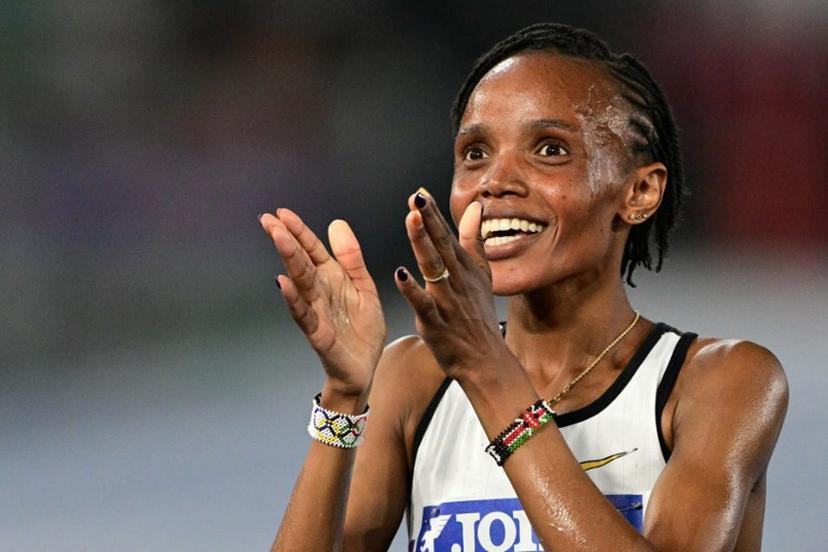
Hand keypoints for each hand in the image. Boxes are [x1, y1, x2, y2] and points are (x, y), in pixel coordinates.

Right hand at [260, 209, 386, 398]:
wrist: (365, 367)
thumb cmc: (361, 330)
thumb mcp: (363, 286)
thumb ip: (351, 257)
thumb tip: (336, 223)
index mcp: (331, 278)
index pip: (312, 250)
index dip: (299, 231)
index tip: (282, 213)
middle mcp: (320, 292)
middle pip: (301, 262)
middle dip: (286, 239)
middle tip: (268, 220)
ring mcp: (316, 312)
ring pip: (300, 282)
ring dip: (288, 259)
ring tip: (277, 238)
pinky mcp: (319, 334)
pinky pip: (304, 315)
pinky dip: (293, 299)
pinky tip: (283, 283)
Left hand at [394, 190, 504, 378]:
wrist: (486, 360)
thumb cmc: (479, 317)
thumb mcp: (482, 275)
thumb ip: (475, 241)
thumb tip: (476, 208)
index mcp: (464, 268)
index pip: (447, 235)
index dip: (434, 214)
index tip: (420, 192)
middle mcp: (456, 280)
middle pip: (441, 245)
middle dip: (429, 220)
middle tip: (417, 198)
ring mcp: (447, 301)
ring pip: (433, 267)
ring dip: (422, 243)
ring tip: (412, 220)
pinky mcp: (437, 322)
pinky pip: (423, 303)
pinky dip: (412, 289)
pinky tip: (400, 274)